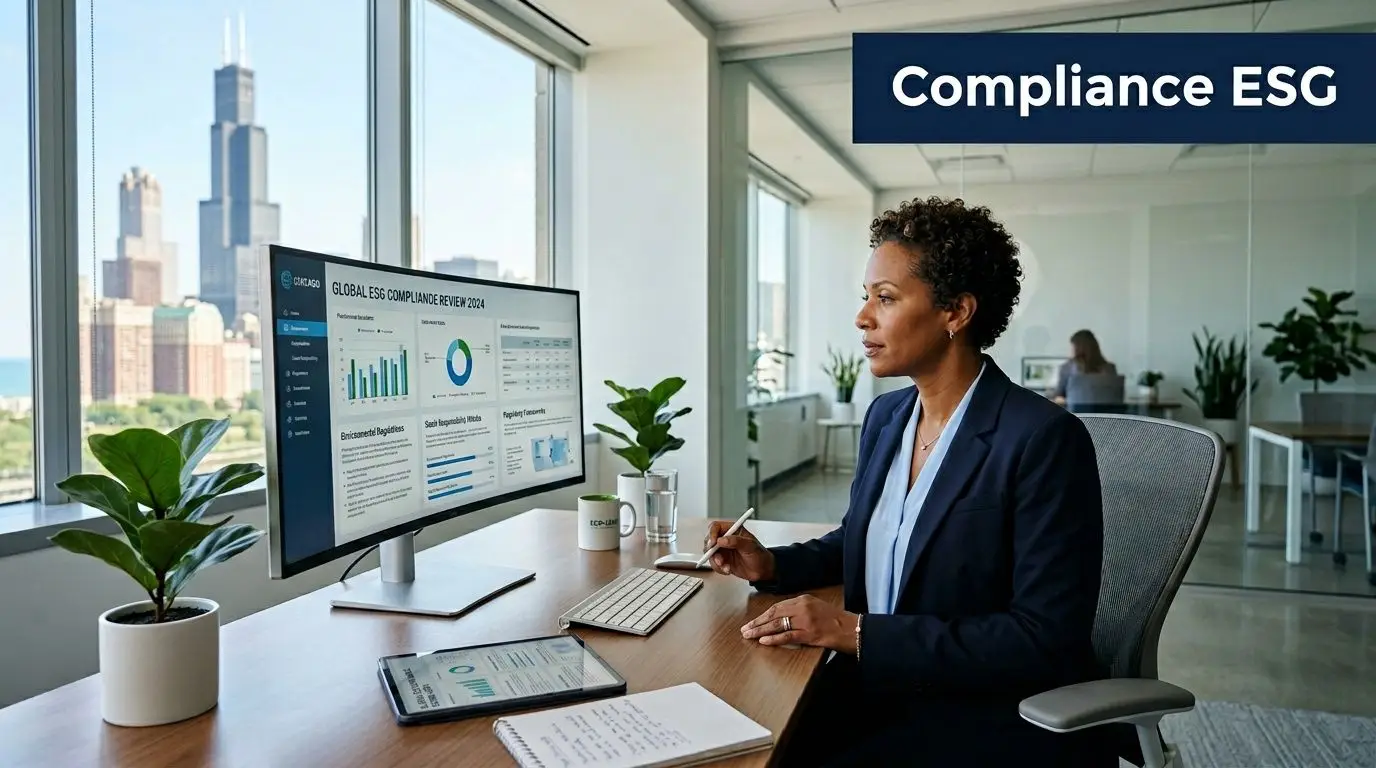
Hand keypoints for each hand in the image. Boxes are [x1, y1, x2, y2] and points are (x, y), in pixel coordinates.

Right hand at [703, 521, 774, 581]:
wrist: (762, 571)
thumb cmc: (760, 555)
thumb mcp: (750, 546)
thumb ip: (736, 541)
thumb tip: (722, 540)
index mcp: (733, 530)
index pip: (716, 527)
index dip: (712, 534)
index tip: (713, 543)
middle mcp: (726, 539)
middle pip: (709, 540)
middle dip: (711, 550)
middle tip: (718, 559)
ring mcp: (723, 550)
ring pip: (709, 553)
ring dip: (715, 561)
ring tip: (726, 567)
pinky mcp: (722, 560)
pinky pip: (713, 563)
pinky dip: (718, 568)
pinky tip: (727, 570)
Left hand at [741, 595, 858, 652]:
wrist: (852, 629)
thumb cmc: (835, 620)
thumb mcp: (816, 608)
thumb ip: (800, 610)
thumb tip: (781, 618)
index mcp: (803, 599)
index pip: (777, 606)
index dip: (763, 615)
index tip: (753, 622)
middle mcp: (803, 607)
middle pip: (774, 614)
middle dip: (757, 622)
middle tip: (745, 629)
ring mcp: (806, 620)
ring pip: (777, 624)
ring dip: (760, 630)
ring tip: (749, 635)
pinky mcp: (810, 634)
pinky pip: (787, 636)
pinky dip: (774, 639)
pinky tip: (764, 641)